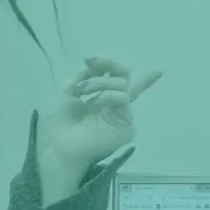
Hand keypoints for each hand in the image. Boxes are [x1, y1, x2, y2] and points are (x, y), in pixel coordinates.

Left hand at [36, 58, 161, 200]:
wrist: (57, 147)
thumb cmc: (59, 126)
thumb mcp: (68, 92)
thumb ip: (84, 76)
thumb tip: (95, 63)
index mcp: (102, 101)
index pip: (123, 86)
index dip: (143, 79)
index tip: (152, 70)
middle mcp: (115, 107)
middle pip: (124, 76)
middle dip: (107, 63)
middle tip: (91, 61)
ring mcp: (122, 116)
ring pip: (121, 84)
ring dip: (98, 81)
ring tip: (81, 89)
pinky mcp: (126, 126)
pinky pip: (122, 98)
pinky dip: (106, 94)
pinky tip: (94, 102)